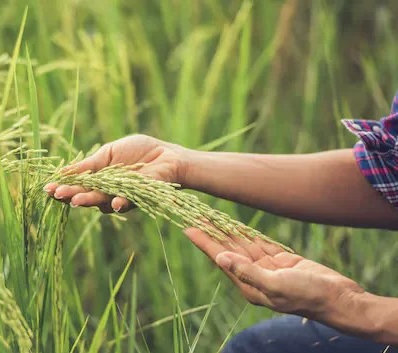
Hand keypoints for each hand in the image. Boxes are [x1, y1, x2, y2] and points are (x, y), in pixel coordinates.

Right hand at [44, 134, 188, 212]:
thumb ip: (89, 165)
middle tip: (59, 195)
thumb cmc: (138, 152)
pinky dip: (120, 202)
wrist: (166, 155)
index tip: (47, 188)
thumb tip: (62, 172)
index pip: (76, 186)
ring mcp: (121, 197)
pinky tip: (113, 202)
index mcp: (98, 180)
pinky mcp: (139, 198)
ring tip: (77, 199)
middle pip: (86, 196)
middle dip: (71, 196)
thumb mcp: (108, 153)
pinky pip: (127, 202)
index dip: (62, 188)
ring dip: (90, 200)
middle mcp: (107, 192)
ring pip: (102, 202)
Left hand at [184, 226, 364, 320]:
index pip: (220, 259)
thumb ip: (247, 272)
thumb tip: (221, 259)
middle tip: (196, 215)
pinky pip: (260, 245)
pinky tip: (237, 225)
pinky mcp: (282, 262)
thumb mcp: (275, 285)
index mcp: (249, 285)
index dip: (204, 243)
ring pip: (243, 245)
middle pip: (228, 250)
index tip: (189, 228)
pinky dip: (248, 234)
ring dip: (228, 231)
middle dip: (212, 233)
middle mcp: (254, 276)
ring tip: (212, 216)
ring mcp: (268, 269)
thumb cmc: (308, 296)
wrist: (339, 299)